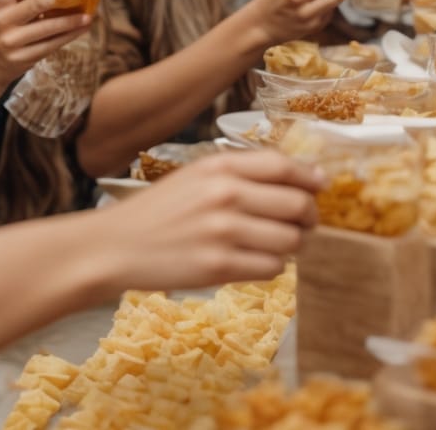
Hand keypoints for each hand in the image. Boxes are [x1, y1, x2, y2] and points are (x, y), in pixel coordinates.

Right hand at [0, 0, 94, 85]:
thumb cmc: (4, 26)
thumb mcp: (8, 7)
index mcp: (2, 0)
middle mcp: (4, 18)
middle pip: (39, 3)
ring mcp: (13, 40)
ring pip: (49, 27)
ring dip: (72, 20)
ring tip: (89, 15)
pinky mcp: (22, 58)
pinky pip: (52, 45)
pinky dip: (70, 35)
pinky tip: (82, 28)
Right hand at [96, 151, 320, 289]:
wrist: (114, 246)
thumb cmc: (160, 211)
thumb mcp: (196, 175)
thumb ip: (243, 172)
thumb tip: (303, 178)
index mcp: (220, 167)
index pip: (285, 167)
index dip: (311, 178)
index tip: (321, 187)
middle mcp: (225, 195)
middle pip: (297, 206)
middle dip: (309, 218)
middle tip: (304, 225)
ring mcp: (222, 232)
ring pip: (290, 241)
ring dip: (292, 246)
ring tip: (276, 245)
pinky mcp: (218, 267)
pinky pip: (271, 268)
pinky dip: (272, 267)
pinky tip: (255, 261)